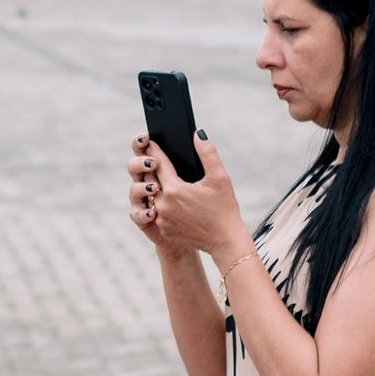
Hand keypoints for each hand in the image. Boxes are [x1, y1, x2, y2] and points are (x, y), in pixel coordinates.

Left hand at [130, 129, 252, 271]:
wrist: (225, 241)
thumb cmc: (225, 208)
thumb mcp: (220, 178)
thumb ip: (208, 153)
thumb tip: (198, 134)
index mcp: (175, 189)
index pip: (159, 164)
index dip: (155, 150)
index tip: (150, 141)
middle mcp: (163, 204)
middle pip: (152, 179)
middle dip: (152, 167)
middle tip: (150, 155)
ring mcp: (161, 218)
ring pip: (152, 196)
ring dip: (154, 186)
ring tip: (155, 174)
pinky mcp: (163, 229)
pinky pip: (157, 211)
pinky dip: (160, 203)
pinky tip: (162, 195)